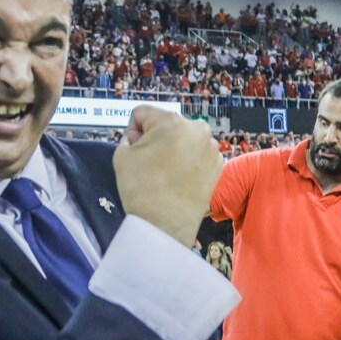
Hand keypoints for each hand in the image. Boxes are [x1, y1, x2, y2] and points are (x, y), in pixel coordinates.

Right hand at [113, 107, 222, 246]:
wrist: (165, 225)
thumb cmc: (141, 189)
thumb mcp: (122, 155)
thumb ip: (129, 137)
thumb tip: (141, 137)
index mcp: (171, 121)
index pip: (143, 114)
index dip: (133, 131)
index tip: (135, 151)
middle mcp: (196, 128)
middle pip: (166, 124)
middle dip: (156, 139)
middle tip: (151, 163)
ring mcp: (211, 146)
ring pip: (184, 138)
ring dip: (174, 149)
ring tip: (166, 173)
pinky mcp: (218, 163)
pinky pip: (198, 153)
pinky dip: (189, 161)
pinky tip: (180, 178)